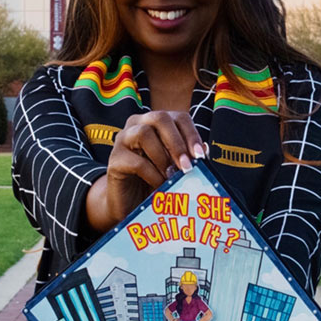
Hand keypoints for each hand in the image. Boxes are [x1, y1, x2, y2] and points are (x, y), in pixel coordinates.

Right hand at [86, 111, 203, 231]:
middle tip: (187, 166)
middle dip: (177, 142)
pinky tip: (159, 185)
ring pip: (144, 133)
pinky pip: (137, 161)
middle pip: (159, 118)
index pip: (178, 117)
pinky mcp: (115, 159)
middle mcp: (137, 125)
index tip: (200, 155)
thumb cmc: (155, 181)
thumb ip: (189, 156)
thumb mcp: (176, 168)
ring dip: (163, 157)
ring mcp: (123, 140)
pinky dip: (153, 174)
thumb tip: (205, 148)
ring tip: (172, 176)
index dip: (191, 134)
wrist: (129, 203)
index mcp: (155, 123)